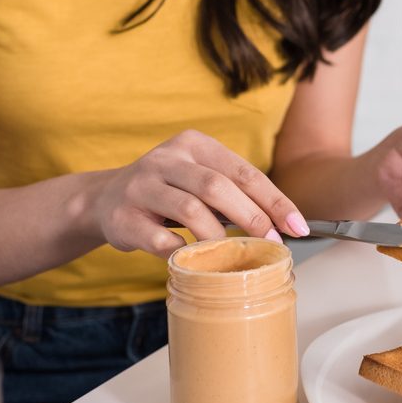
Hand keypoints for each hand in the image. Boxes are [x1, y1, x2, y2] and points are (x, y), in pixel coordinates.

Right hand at [91, 130, 306, 256]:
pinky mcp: (122, 216)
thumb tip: (285, 224)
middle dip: (252, 218)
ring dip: (218, 237)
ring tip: (231, 254)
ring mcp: (141, 185)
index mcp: (195, 144)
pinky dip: (182, 251)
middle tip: (272, 243)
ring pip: (190, 210)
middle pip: (218, 187)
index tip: (298, 227)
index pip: (245, 172)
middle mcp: (167, 159)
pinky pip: (159, 238)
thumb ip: (235, 192)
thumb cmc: (170, 192)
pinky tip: (192, 258)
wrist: (104, 199)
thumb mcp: (201, 178)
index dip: (275, 202)